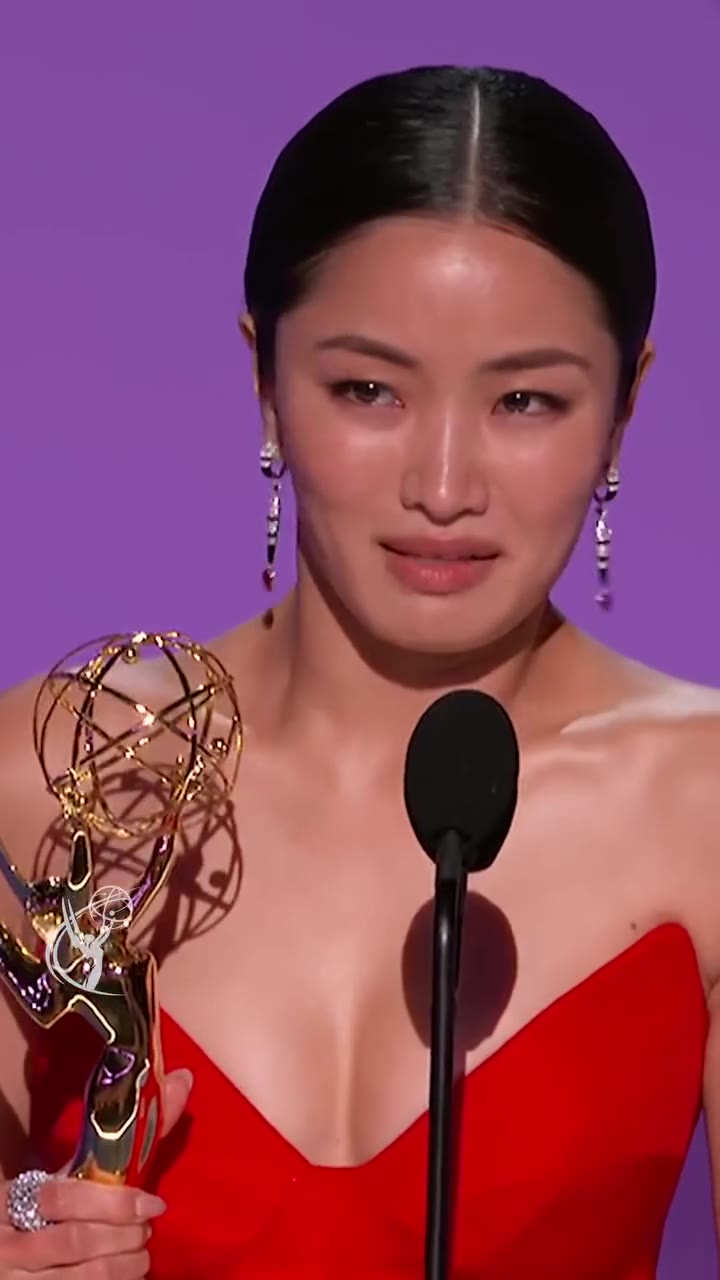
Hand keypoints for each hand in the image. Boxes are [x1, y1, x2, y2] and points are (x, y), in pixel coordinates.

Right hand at [0, 1067, 191, 1277]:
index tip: (155, 1204)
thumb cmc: (42, 1206)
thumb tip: (183, 1080)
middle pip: (76, 1240)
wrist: (6, 1251)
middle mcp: (9, 1241)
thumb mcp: (63, 1177)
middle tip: (147, 1227)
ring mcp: (18, 1279)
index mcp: (12, 1198)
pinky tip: (129, 1274)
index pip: (61, 1197)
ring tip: (142, 1253)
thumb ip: (119, 1138)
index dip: (115, 1203)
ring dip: (124, 1265)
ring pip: (82, 1277)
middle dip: (124, 1234)